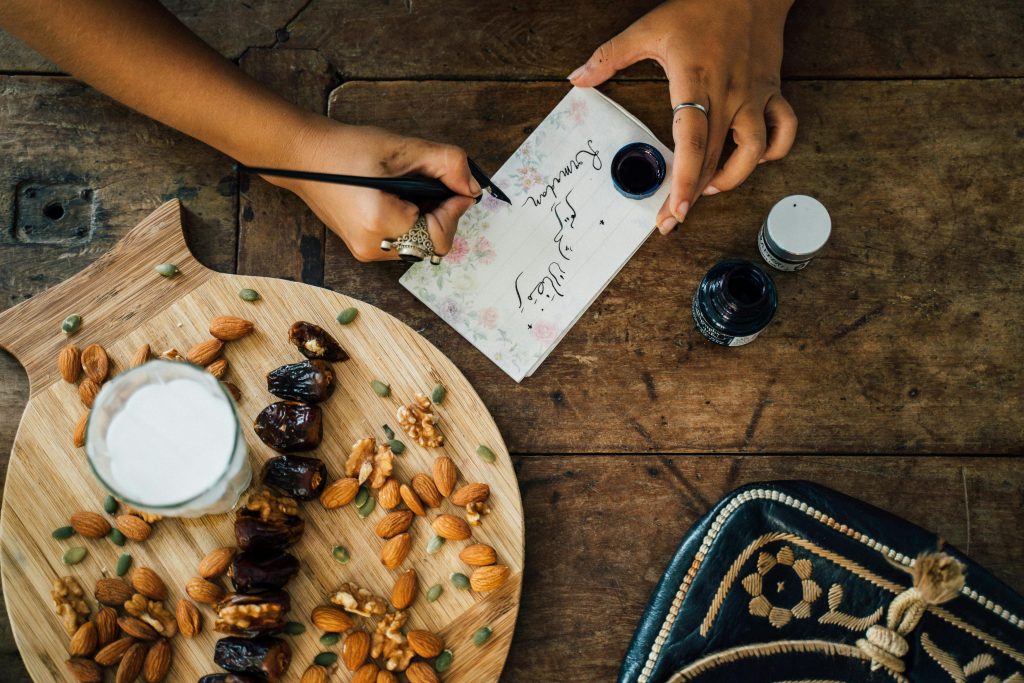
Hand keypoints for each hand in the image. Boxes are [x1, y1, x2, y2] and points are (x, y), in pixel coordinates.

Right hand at [268, 118, 480, 261]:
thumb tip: (472, 187)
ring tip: (411, 188)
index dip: (455, 211)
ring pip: (419, 244)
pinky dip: (412, 222)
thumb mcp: (402, 149)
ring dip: (427, 218)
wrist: (304, 157)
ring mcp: (366, 252)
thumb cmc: (347, 149)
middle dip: (442, 214)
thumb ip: (446, 165)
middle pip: (432, 244)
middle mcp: (372, 247)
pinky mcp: (363, 248)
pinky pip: (403, 242)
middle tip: (434, 184)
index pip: (439, 236)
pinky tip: (399, 198)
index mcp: (380, 224)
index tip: (457, 187)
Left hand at [569, 0, 797, 233]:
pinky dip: (773, 151)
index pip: (693, 144)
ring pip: (754, 153)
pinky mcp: (771, 92)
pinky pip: (784, 131)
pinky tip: (752, 159)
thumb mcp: (648, 27)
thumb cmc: (701, 6)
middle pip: (715, 159)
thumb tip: (577, 79)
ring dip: (733, 178)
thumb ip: (610, 56)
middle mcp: (729, 96)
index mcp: (696, 84)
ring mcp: (754, 97)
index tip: (675, 211)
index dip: (685, 182)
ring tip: (709, 187)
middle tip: (672, 218)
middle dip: (694, 196)